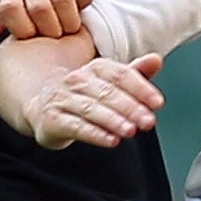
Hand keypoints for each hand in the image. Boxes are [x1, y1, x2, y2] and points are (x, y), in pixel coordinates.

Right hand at [20, 53, 162, 149]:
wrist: (43, 107)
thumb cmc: (84, 95)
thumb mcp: (109, 83)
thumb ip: (135, 74)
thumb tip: (156, 60)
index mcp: (96, 68)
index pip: (120, 74)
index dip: (141, 88)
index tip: (157, 102)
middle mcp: (77, 80)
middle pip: (107, 92)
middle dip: (130, 107)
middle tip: (148, 121)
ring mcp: (62, 99)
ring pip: (91, 109)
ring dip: (114, 120)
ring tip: (131, 131)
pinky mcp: (52, 120)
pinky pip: (75, 126)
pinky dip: (95, 134)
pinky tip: (112, 140)